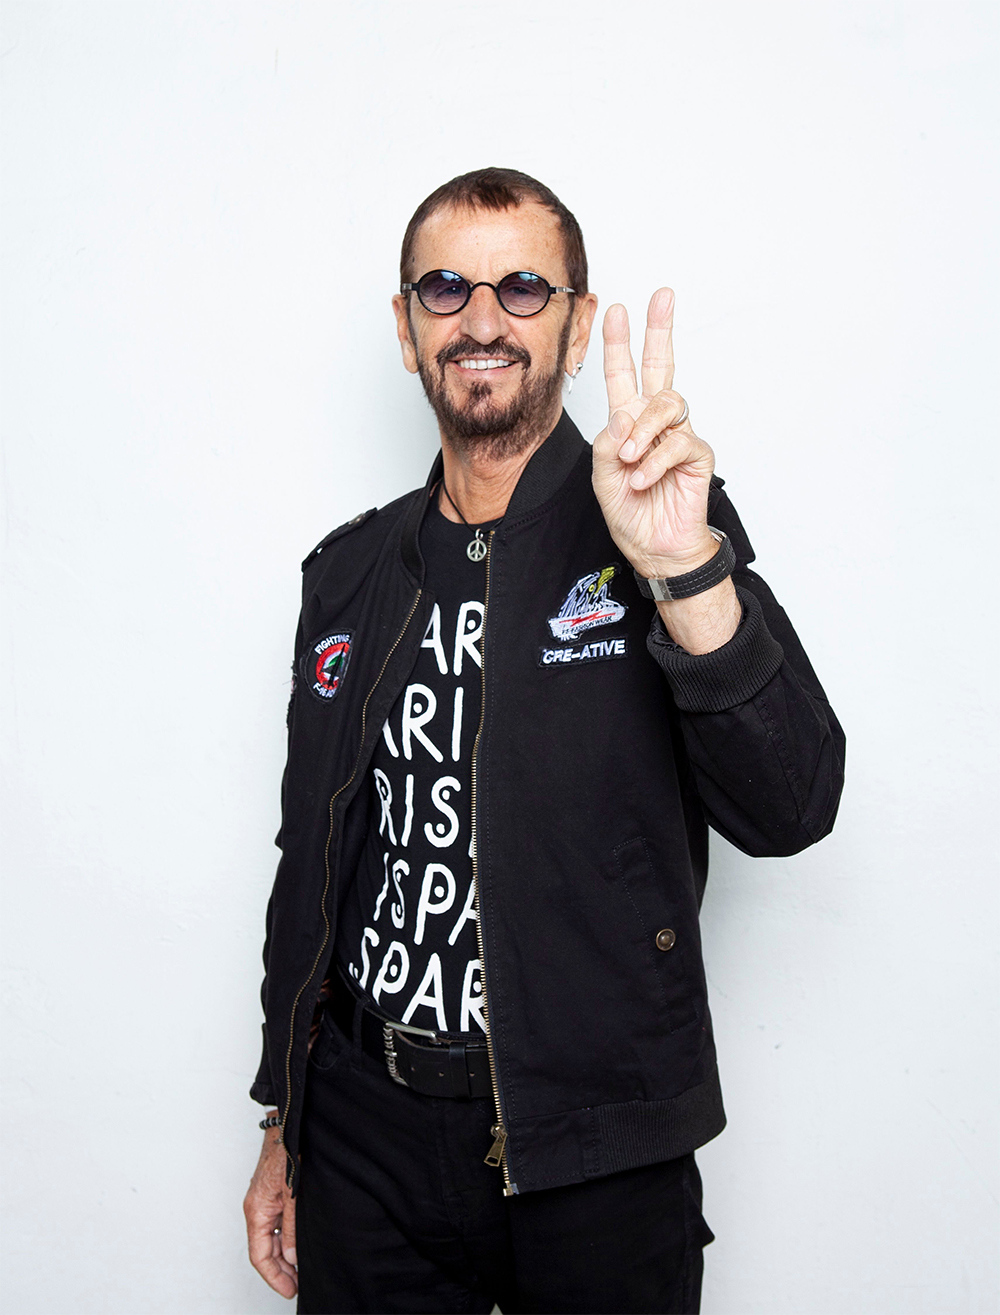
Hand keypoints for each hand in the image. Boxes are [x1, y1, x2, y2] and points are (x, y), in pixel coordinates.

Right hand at [244, 1118, 297, 1298]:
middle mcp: (257, 1207)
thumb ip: (292, 1226)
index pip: (259, 1255)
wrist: (290, 1122)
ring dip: (284, 1254)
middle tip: (299, 1284)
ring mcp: (265, 1200)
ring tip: (302, 1268)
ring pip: (271, 1237)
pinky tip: (300, 1242)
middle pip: (264, 1249)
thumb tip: (292, 1256)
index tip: (290, 1290)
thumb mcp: (294, 1193)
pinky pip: (277, 1222)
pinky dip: (286, 1237)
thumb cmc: (288, 1150)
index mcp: (256, 1210)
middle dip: (281, 1270)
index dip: (274, 1277)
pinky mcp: (275, 1192)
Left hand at [592, 288, 716, 578]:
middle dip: (659, 330)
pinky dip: (655, 461)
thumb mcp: (602, 474)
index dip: (619, 344)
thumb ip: (607, 442)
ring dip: (643, 431)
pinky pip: (678, 442)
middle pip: (661, 367)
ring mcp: (678, 435)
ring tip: (629, 459)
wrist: (654, 547)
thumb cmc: (630, 510)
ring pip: (667, 404)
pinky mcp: (697, 454)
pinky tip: (643, 478)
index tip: (615, 310)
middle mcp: (655, 422)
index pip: (624, 376)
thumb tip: (624, 416)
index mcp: (629, 422)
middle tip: (661, 298)